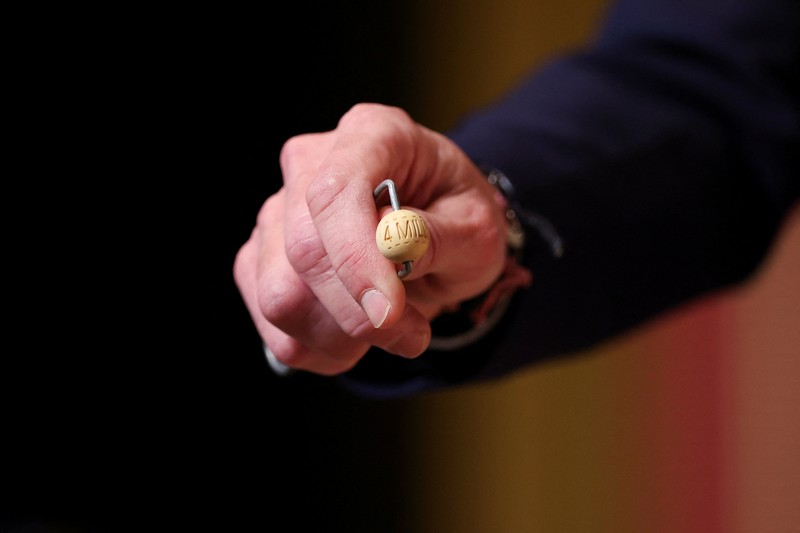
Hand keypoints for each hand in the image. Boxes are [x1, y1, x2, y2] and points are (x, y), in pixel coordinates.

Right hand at [233, 103, 507, 374]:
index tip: (389, 313)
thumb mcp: (476, 228)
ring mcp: (278, 211)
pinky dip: (318, 349)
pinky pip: (273, 325)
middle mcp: (311, 164)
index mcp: (370, 134)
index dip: (355, 258)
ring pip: (280, 297)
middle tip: (412, 334)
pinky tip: (355, 340)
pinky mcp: (260, 258)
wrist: (437, 233)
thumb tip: (394, 251)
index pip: (335, 193)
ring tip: (389, 334)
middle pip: (304, 252)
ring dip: (340, 338)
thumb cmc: (457, 220)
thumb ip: (435, 237)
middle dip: (358, 314)